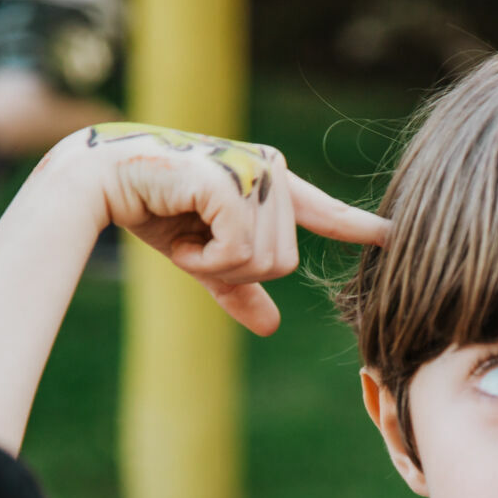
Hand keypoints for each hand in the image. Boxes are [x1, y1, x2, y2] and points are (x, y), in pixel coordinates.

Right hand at [75, 122, 390, 335]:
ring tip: (184, 233)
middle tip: (193, 243)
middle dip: (231, 271)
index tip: (395, 234)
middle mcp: (271, 171)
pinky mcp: (233, 182)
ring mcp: (254, 172)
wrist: (102, 184)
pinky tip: (179, 234)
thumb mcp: (203, 258)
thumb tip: (271, 326)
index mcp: (271, 185)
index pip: (325, 212)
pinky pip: (240, 253)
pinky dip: (202, 260)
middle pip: (282, 264)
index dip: (360, 227)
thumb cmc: (152, 210)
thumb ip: (239, 288)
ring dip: (214, 265)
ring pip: (264, 263)